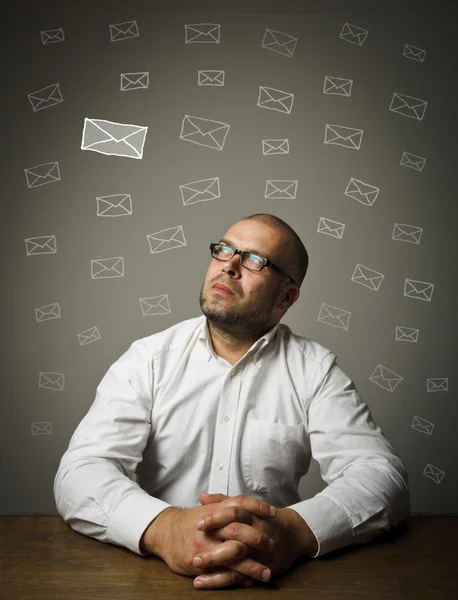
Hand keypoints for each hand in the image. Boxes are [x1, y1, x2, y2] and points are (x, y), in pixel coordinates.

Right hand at [141, 493, 276, 586]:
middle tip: (273, 545)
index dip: (259, 507)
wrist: (166, 532)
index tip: (275, 513)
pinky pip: (221, 572)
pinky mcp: (199, 562)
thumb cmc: (192, 521)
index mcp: (216, 510)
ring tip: (267, 572)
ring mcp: (205, 545)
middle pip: (240, 530)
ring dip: (253, 566)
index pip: (241, 504)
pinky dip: (237, 578)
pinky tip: (248, 581)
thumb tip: (254, 508)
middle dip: (259, 539)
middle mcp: (211, 526)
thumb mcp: (209, 508)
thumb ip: (229, 505)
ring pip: (234, 555)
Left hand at [192, 492, 314, 589]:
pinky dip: (220, 579)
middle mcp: (255, 530)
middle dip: (212, 541)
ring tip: (194, 565)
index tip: (198, 523)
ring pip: (236, 556)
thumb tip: (202, 497)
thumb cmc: (263, 518)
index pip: (233, 511)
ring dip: (213, 562)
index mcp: (250, 514)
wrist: (292, 534)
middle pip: (234, 532)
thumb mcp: (245, 507)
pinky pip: (238, 575)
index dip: (216, 517)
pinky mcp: (258, 567)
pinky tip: (202, 581)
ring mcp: (257, 550)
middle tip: (194, 545)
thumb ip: (223, 501)